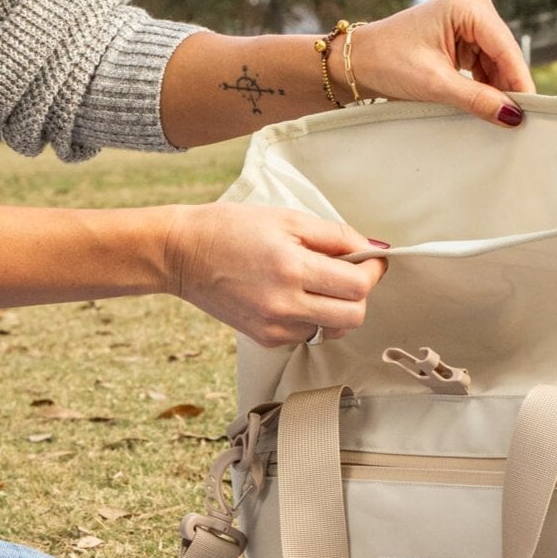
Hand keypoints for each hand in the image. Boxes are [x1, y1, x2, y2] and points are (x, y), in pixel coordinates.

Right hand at [164, 204, 386, 347]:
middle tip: (350, 272)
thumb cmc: (231, 229)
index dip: (374, 270)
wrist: (182, 254)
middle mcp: (285, 305)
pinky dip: (314, 316)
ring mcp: (275, 327)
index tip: (372, 260)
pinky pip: (310, 333)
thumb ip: (336, 236)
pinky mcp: (267, 338)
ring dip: (338, 307)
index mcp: (292, 269)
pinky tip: (295, 295)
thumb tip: (372, 249)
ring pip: (334, 328)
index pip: (358, 285)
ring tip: (318, 282)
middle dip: (361, 293)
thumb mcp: (288, 219)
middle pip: (354, 316)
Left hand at [344, 0, 534, 127]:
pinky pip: (487, 62)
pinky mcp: (467, 32)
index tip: (531, 114)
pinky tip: (486, 104)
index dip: (519, 83)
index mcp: (467, 5)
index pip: (505, 49)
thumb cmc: (388, 62)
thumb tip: (513, 116)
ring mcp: (471, 17)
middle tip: (516, 123)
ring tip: (498, 116)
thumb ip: (477, 99)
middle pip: (504, 54)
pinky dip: (487, 84)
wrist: (359, 60)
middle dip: (508, 87)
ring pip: (498, 61)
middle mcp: (474, 3)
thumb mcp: (434, 84)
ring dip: (497, 88)